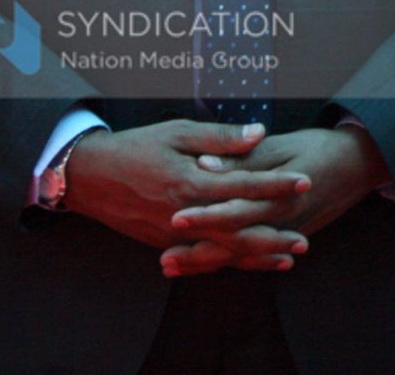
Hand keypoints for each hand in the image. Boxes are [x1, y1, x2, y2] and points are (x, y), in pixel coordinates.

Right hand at [63, 121, 308, 262]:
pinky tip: (250, 262)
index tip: (305, 182)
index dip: (276, 185)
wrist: (89, 177)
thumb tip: (259, 133)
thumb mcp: (177, 132)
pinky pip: (202, 257)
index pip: (243, 186)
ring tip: (288, 257)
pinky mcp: (163, 243)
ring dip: (256, 256)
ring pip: (221, 251)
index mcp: (190, 183)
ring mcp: (172, 235)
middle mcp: (183, 215)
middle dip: (273, 236)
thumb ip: (219, 137)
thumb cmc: (136, 148)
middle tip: (305, 240)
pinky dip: (228, 261)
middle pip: (237, 231)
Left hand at [159, 125, 390, 277]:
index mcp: (279, 197)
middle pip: (233, 243)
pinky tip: (208, 264)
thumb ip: (246, 157)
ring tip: (172, 266)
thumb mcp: (285, 144)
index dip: (205, 217)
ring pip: (241, 254)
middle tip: (164, 260)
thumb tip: (207, 163)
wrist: (362, 163)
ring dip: (207, 261)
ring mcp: (286, 233)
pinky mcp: (289, 235)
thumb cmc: (322, 147)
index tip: (175, 219)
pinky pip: (255, 255)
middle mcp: (281, 222)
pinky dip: (230, 262)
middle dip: (197, 252)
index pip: (235, 211)